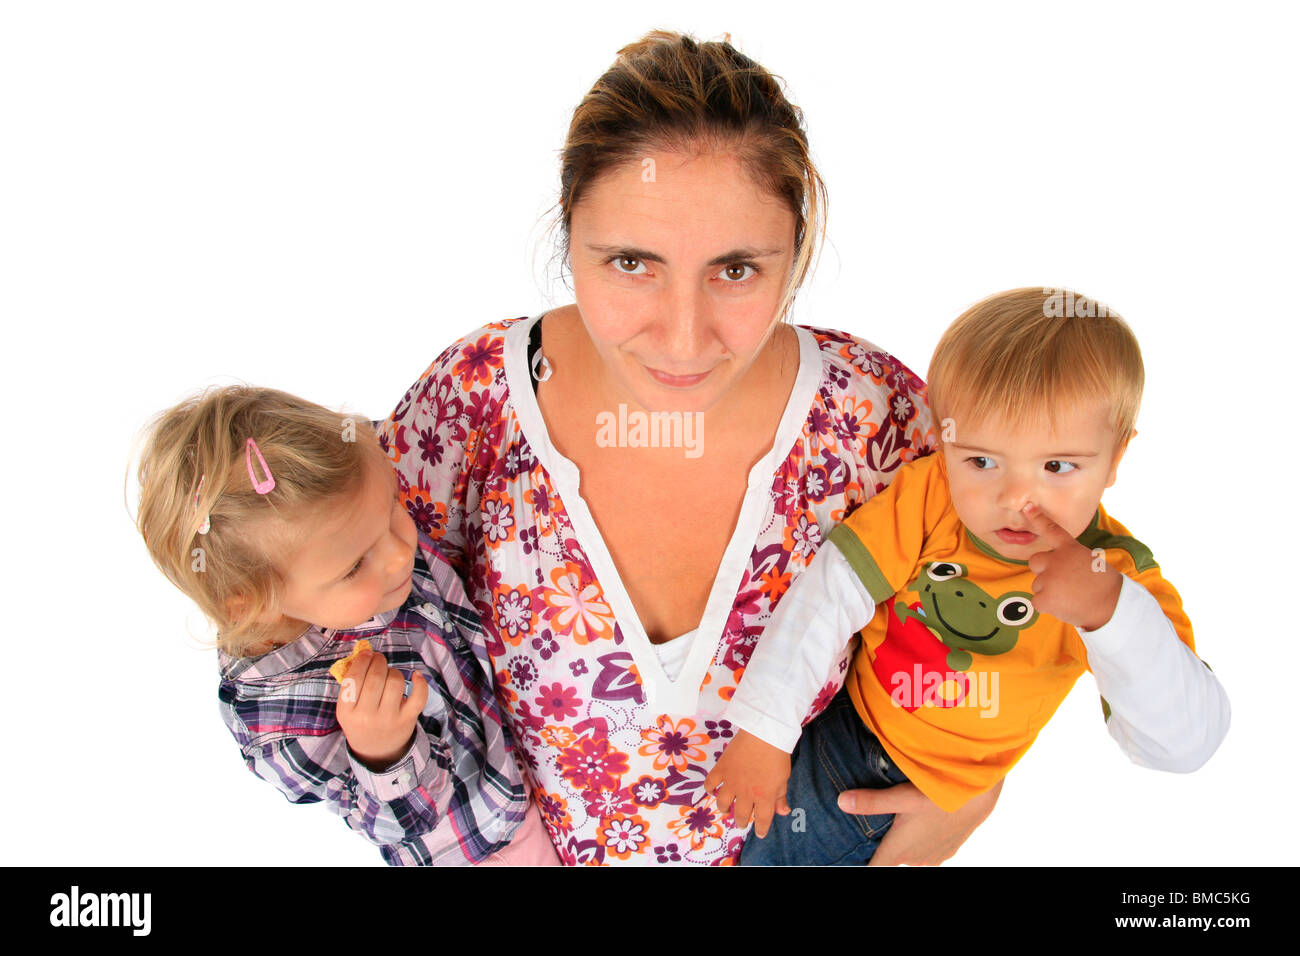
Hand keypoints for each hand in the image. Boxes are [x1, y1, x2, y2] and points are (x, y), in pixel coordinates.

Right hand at [335, 650, 427, 771]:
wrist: (378, 752)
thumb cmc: (361, 722)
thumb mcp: (348, 708)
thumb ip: (351, 683)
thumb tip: (363, 653)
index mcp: (347, 712)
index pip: (353, 679)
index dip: (361, 661)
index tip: (366, 653)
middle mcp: (367, 716)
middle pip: (375, 678)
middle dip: (378, 662)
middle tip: (378, 658)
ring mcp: (389, 719)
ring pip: (395, 682)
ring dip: (393, 671)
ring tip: (389, 674)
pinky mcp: (407, 720)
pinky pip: (418, 696)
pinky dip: (420, 683)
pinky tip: (416, 675)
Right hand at [702, 729, 791, 837]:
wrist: (763, 734)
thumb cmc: (777, 755)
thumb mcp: (784, 779)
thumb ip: (781, 797)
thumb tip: (783, 812)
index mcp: (764, 797)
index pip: (762, 820)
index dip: (761, 829)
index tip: (760, 833)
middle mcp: (746, 794)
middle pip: (741, 815)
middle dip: (741, 822)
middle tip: (741, 822)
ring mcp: (732, 782)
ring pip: (723, 803)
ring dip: (724, 808)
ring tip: (725, 809)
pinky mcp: (721, 769)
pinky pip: (711, 783)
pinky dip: (710, 789)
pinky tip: (712, 790)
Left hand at [837, 778, 1001, 865]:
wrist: (979, 797)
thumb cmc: (940, 796)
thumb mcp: (902, 796)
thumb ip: (872, 802)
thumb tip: (841, 802)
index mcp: (899, 850)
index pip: (874, 868)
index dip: (864, 862)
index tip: (854, 855)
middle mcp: (915, 860)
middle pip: (891, 859)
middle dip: (881, 847)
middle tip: (873, 828)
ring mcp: (933, 858)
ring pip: (910, 855)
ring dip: (903, 843)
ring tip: (897, 823)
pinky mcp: (947, 851)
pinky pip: (927, 851)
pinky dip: (920, 841)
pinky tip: (921, 823)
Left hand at [1022, 502, 1121, 630]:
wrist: (1113, 606)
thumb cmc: (1104, 586)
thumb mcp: (1089, 562)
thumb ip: (1069, 560)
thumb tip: (1054, 569)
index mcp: (1070, 549)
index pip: (1052, 530)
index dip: (1038, 517)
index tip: (1027, 506)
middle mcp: (1056, 560)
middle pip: (1035, 562)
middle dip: (1044, 570)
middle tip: (1064, 582)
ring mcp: (1048, 579)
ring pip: (1038, 584)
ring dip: (1049, 591)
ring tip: (1072, 596)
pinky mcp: (1044, 598)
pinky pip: (1037, 601)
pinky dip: (1048, 606)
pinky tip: (1065, 606)